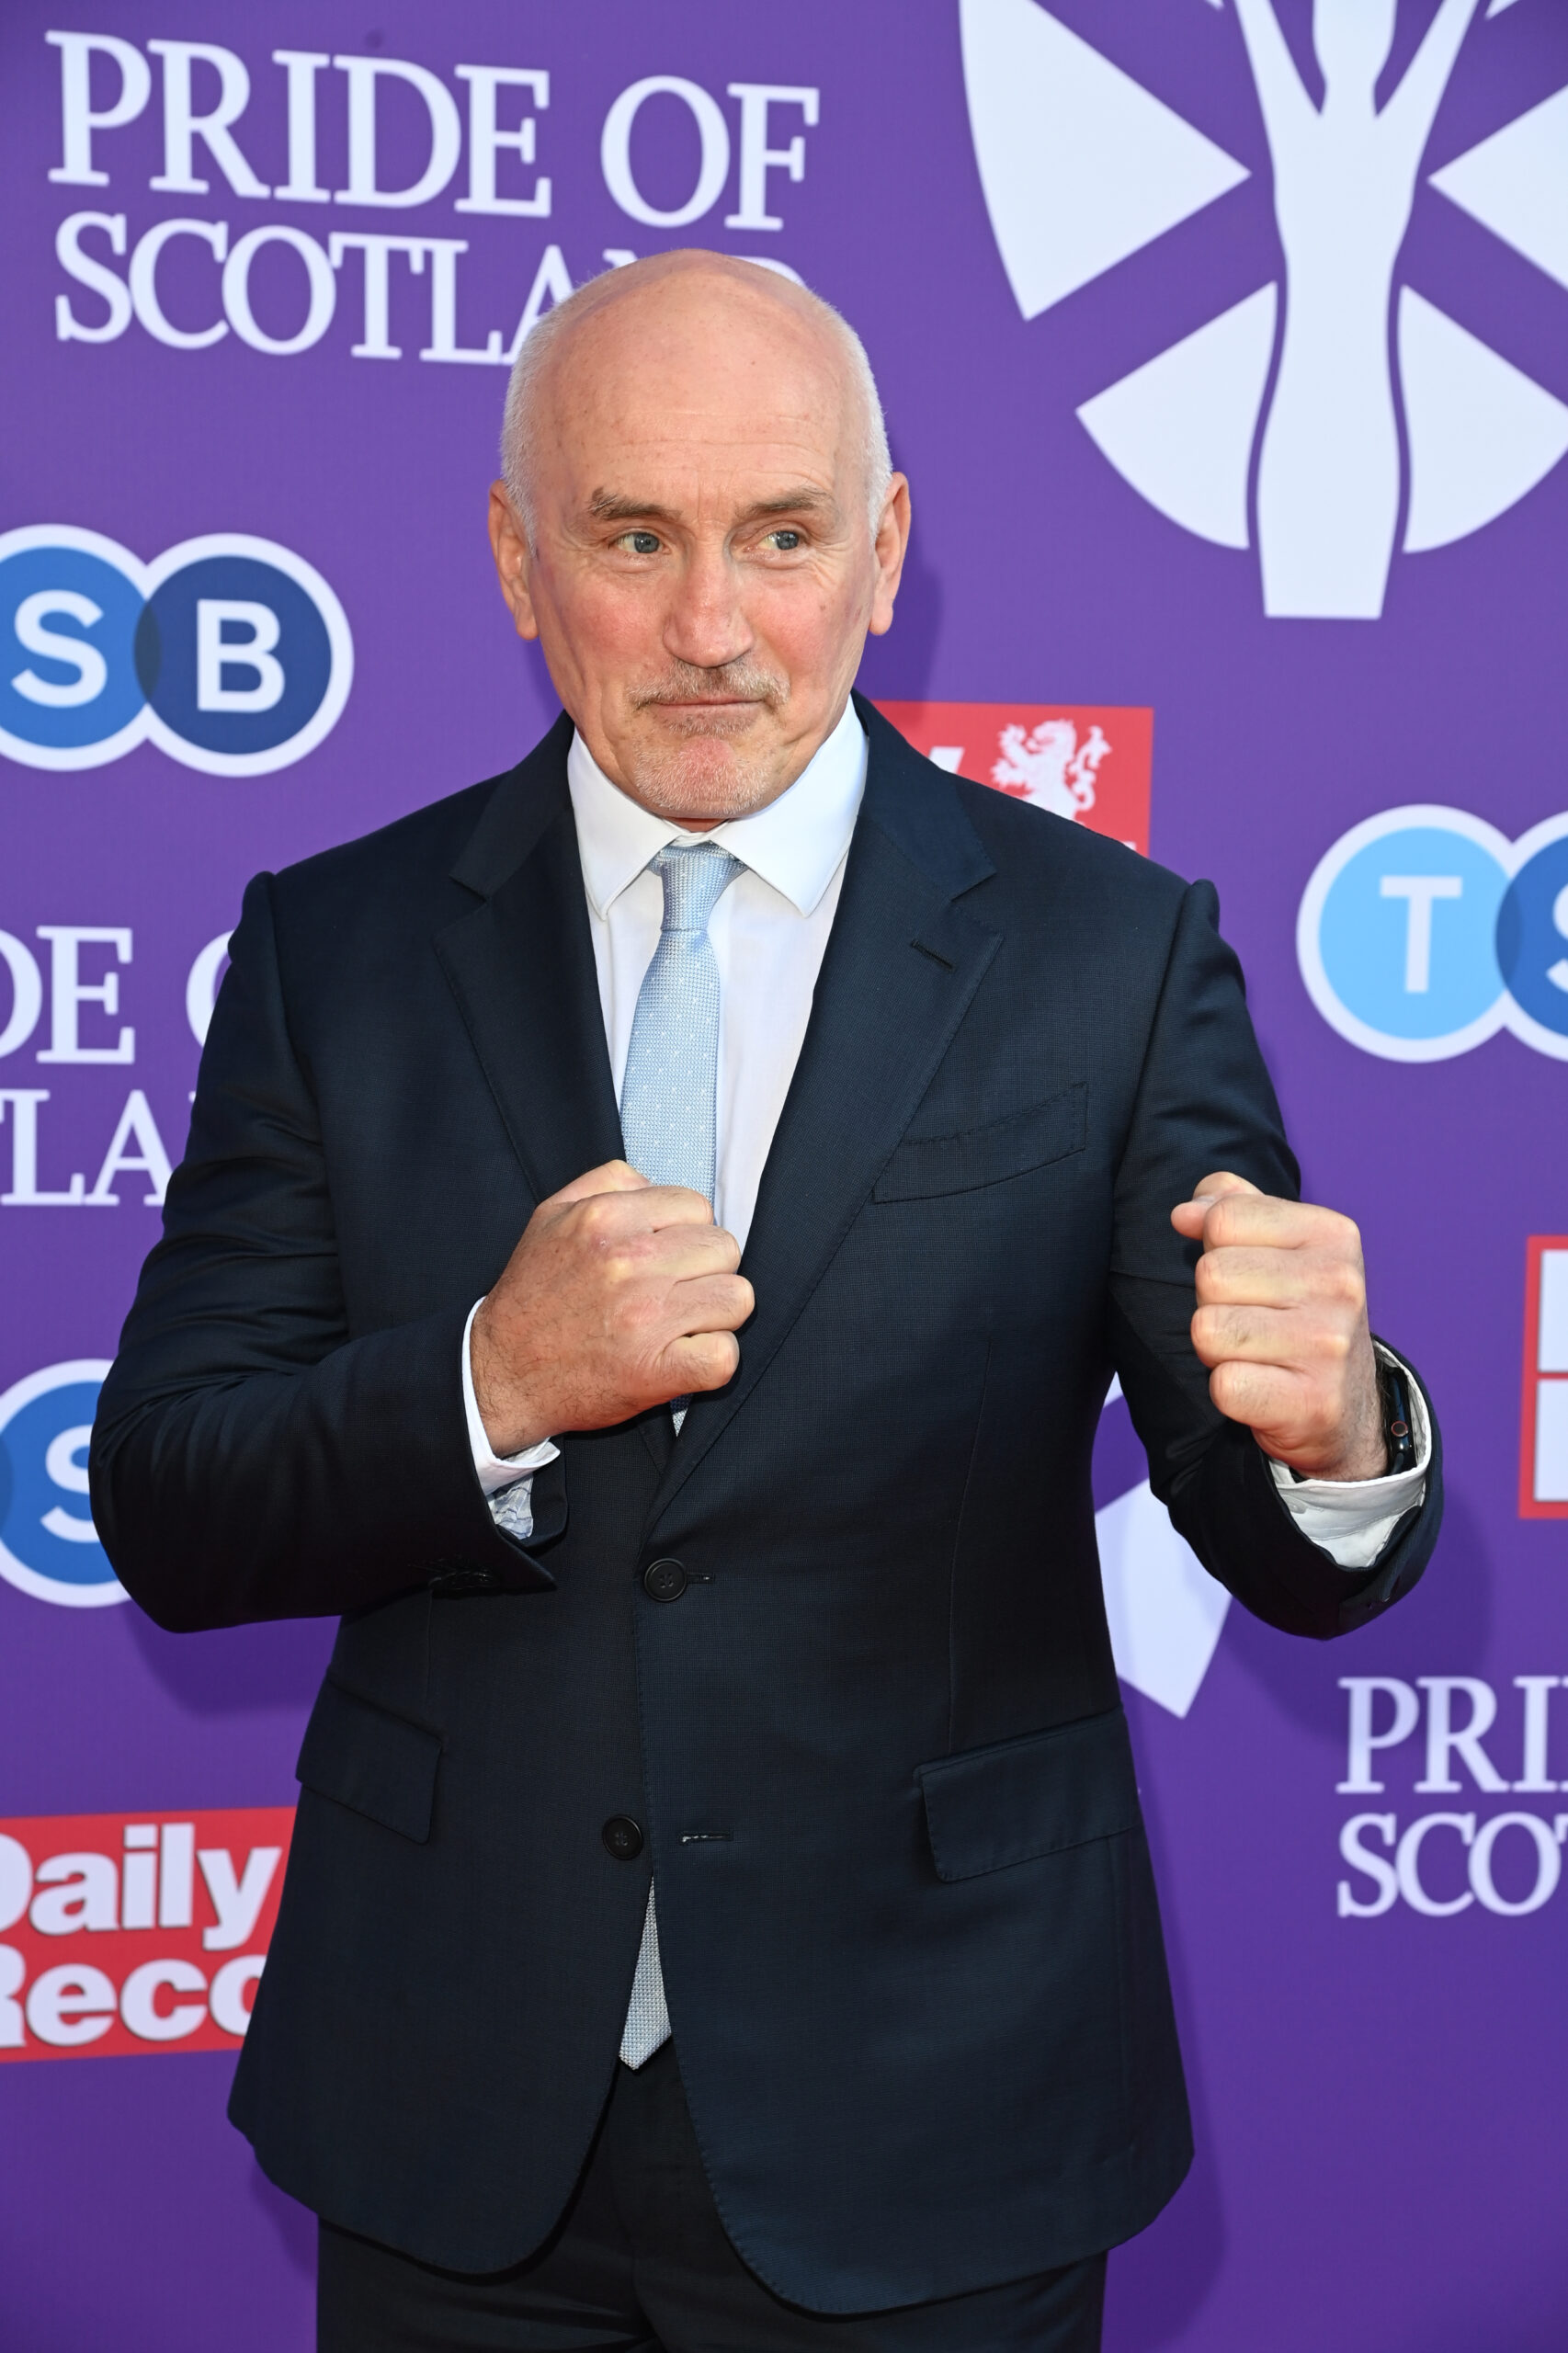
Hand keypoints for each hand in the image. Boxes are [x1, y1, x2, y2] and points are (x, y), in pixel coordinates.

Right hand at [471, 1160, 753, 1453]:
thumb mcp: (551, 1215)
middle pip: (725, 1248)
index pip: (697, 1207)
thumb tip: (656, 1184)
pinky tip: (684, 1356)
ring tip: (679, 1323)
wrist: (502, 1373)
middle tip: (672, 1292)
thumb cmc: (532, 1297)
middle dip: (705, 1270)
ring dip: (715, 1314)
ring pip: (737, 1298)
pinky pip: (725, 1356)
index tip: (665, 1257)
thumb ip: (607, 1181)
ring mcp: (646, 1318)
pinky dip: (713, 1359)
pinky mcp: (656, 1372)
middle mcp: (630, 1262)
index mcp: (606, 1218)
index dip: (687, 1232)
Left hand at [1169, 1173, 1384, 1480]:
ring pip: (1208, 1330)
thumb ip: (1231, 1209)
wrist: (1347, 1408)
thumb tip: (1185, 1213)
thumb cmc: (1298, 1318)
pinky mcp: (1314, 1402)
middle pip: (1211, 1275)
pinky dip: (1229, 1391)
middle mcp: (1339, 1284)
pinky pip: (1225, 1385)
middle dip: (1213, 1303)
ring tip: (1255, 1356)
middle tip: (1251, 1324)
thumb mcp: (1279, 1248)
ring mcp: (1330, 1345)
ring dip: (1216, 1350)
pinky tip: (1261, 1390)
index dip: (1217, 1251)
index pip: (1224, 1218)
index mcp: (1332, 1235)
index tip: (1249, 1279)